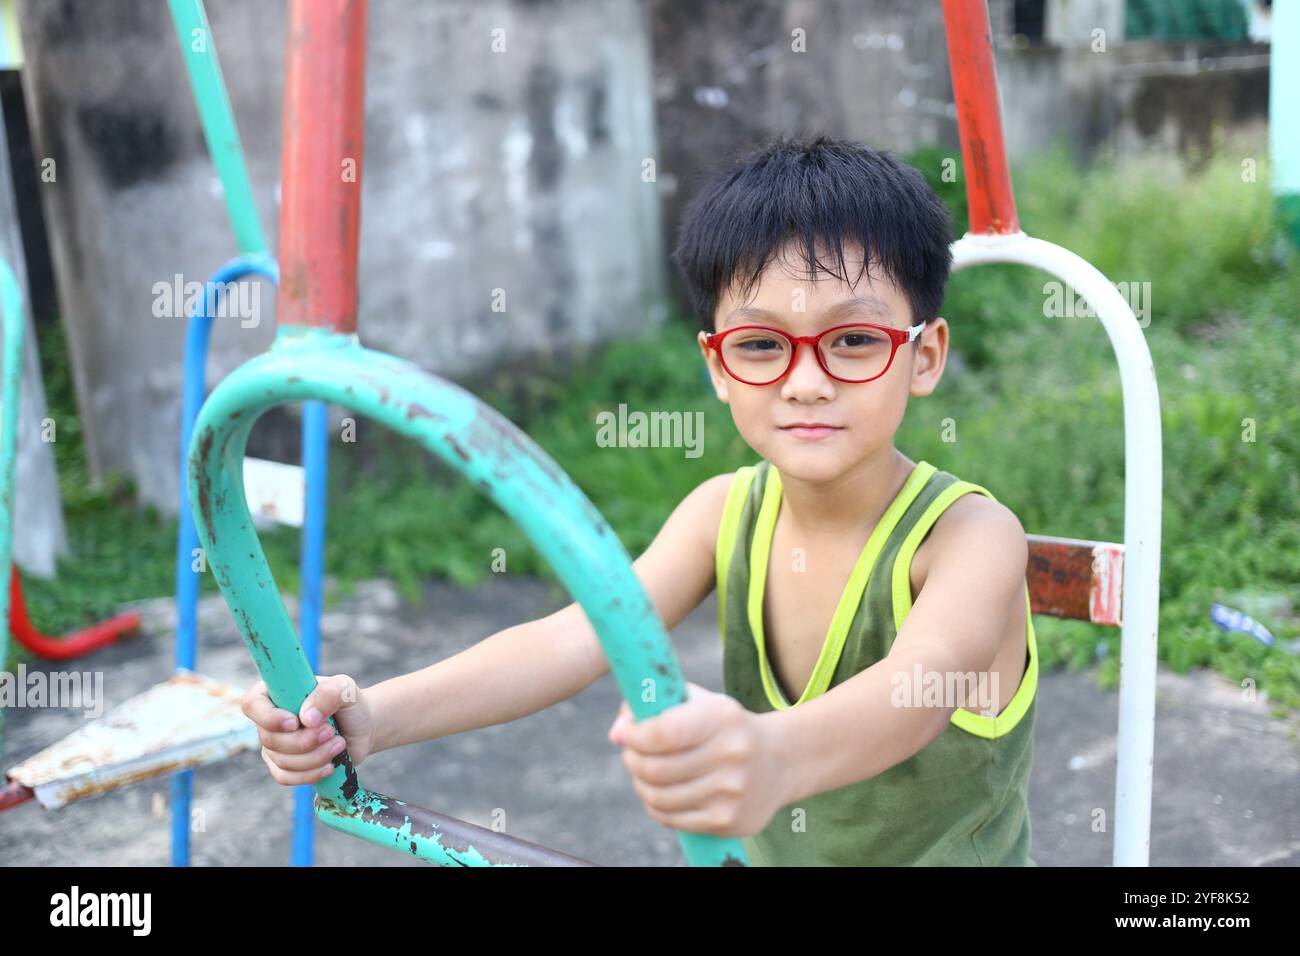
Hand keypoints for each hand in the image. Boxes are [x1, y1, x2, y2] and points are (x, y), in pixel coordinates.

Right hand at [240, 674, 377, 785]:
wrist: (362, 728)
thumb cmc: (349, 704)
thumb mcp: (345, 689)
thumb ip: (329, 694)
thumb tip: (307, 718)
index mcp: (276, 693)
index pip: (252, 704)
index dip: (269, 717)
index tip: (295, 722)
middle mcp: (270, 720)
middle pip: (270, 739)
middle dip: (304, 741)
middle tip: (330, 732)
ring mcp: (275, 745)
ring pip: (282, 761)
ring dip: (314, 756)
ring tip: (339, 744)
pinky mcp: (285, 766)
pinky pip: (285, 777)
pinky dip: (310, 774)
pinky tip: (330, 765)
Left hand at [607, 681, 788, 837]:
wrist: (780, 760)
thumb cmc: (725, 727)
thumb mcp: (699, 703)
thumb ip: (655, 707)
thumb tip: (616, 733)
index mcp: (722, 718)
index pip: (664, 732)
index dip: (634, 735)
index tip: (626, 734)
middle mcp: (731, 755)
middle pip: (656, 769)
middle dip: (632, 760)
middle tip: (630, 753)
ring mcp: (731, 792)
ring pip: (659, 797)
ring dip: (641, 785)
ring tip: (644, 773)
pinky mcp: (729, 821)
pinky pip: (673, 820)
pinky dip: (656, 807)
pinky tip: (660, 793)